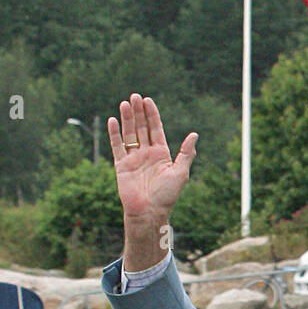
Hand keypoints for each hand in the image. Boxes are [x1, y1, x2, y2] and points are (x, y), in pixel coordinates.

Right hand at [107, 94, 196, 265]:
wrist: (149, 212)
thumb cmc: (166, 196)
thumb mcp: (180, 173)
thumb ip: (186, 153)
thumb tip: (195, 134)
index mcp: (161, 154)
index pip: (155, 129)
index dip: (152, 115)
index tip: (148, 100)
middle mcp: (146, 154)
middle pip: (141, 128)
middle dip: (138, 112)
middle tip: (135, 96)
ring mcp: (133, 159)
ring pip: (129, 134)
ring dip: (127, 119)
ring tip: (125, 103)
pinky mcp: (121, 166)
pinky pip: (117, 147)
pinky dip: (114, 134)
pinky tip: (113, 121)